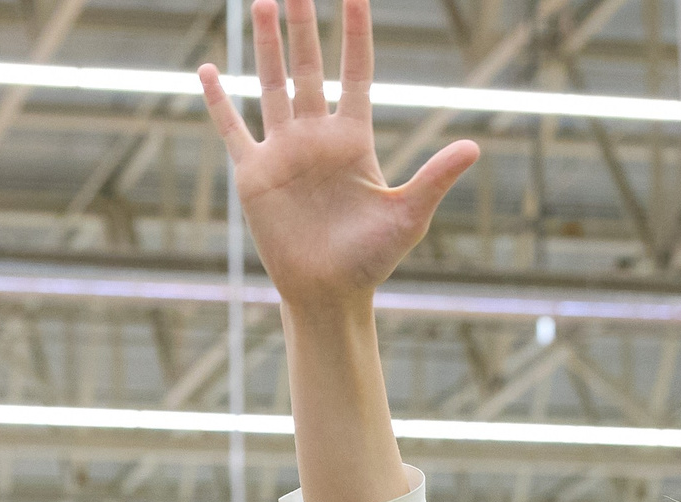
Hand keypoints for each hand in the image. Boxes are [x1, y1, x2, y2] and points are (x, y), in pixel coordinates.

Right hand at [198, 0, 476, 310]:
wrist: (329, 294)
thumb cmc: (372, 260)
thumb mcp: (408, 215)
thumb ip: (435, 177)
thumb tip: (474, 146)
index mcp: (354, 138)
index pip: (355, 71)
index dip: (355, 32)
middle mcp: (317, 136)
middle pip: (308, 67)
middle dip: (304, 24)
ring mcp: (284, 151)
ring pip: (271, 85)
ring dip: (267, 45)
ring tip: (264, 2)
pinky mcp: (255, 174)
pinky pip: (233, 129)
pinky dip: (218, 101)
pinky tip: (206, 70)